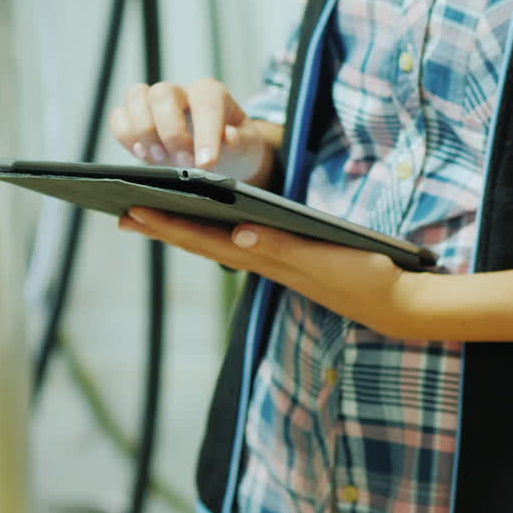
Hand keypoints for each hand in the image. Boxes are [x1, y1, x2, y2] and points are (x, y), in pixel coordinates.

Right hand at [108, 79, 280, 186]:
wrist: (216, 155)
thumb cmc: (232, 146)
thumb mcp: (247, 146)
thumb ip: (240, 142)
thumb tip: (227, 138)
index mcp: (210, 93)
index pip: (205, 102)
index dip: (205, 132)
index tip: (206, 163)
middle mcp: (179, 92)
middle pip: (163, 94)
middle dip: (170, 131)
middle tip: (183, 163)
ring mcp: (153, 102)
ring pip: (135, 97)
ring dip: (143, 130)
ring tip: (158, 158)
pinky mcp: (133, 118)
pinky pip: (118, 117)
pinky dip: (125, 135)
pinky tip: (140, 154)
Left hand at [118, 207, 426, 339]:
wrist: (394, 302)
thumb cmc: (361, 276)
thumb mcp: (321, 258)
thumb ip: (280, 246)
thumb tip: (238, 231)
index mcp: (262, 256)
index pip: (202, 237)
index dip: (166, 224)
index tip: (132, 210)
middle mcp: (257, 259)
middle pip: (197, 239)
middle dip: (158, 225)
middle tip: (119, 212)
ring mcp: (268, 261)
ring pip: (211, 241)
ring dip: (177, 228)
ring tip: (144, 215)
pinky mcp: (281, 259)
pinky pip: (232, 243)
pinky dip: (208, 231)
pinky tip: (197, 222)